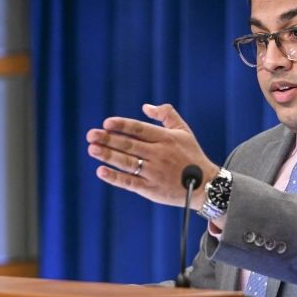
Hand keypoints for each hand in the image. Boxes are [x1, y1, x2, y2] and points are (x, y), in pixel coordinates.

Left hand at [86, 103, 217, 208]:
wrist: (205, 185)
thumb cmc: (192, 156)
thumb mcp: (184, 131)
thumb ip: (166, 115)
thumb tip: (145, 107)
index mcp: (166, 138)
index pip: (140, 129)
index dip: (123, 125)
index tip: (106, 123)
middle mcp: (159, 154)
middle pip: (130, 145)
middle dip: (109, 139)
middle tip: (91, 135)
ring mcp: (155, 173)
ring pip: (128, 162)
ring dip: (109, 156)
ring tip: (92, 149)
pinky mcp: (152, 189)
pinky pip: (130, 182)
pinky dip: (115, 178)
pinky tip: (101, 171)